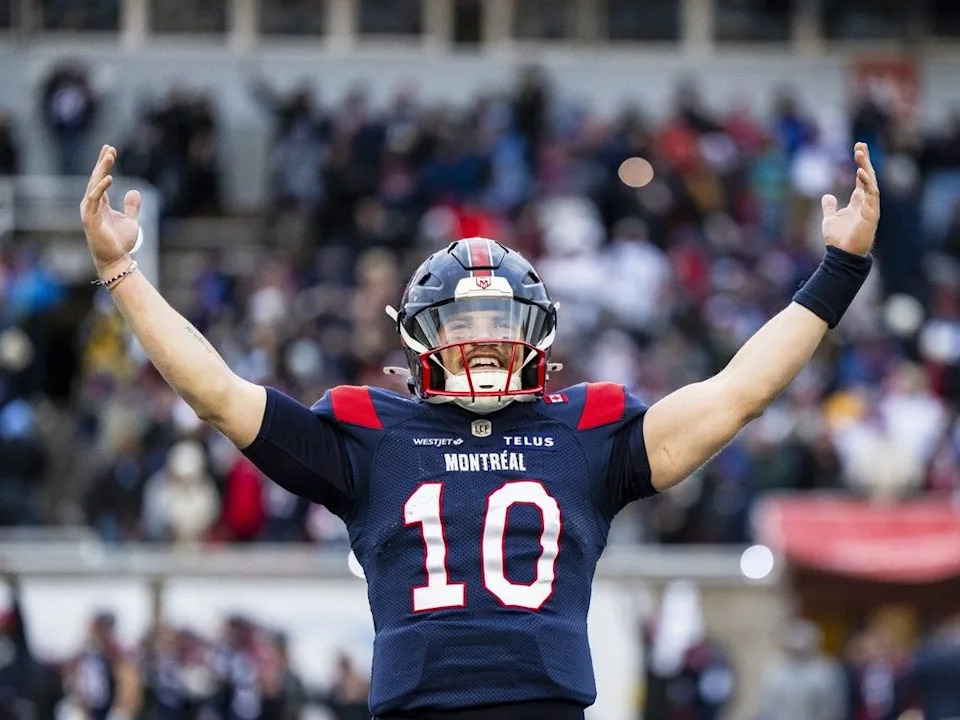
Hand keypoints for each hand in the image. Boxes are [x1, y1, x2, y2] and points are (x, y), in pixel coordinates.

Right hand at [79, 144, 140, 275]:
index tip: (110, 149)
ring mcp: (89, 211)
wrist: (116, 259)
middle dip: (102, 162)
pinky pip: (94, 199)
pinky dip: (100, 187)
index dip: (104, 164)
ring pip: (94, 185)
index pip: (100, 179)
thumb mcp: (131, 221)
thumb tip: (134, 190)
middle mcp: (92, 205)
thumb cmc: (120, 242)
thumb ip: (132, 206)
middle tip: (109, 147)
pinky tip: (109, 177)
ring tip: (109, 156)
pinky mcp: (90, 218)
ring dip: (101, 169)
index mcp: (100, 204)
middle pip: (95, 178)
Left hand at [820, 141, 879, 256]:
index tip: (858, 148)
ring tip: (860, 154)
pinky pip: (872, 196)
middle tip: (861, 144)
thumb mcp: (829, 219)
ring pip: (871, 184)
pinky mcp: (871, 215)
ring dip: (866, 168)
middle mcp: (866, 202)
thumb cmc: (838, 239)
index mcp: (858, 202)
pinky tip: (862, 173)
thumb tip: (827, 195)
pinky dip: (867, 184)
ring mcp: (870, 208)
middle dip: (865, 161)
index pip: (862, 179)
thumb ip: (830, 207)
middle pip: (868, 177)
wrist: (841, 255)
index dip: (861, 164)